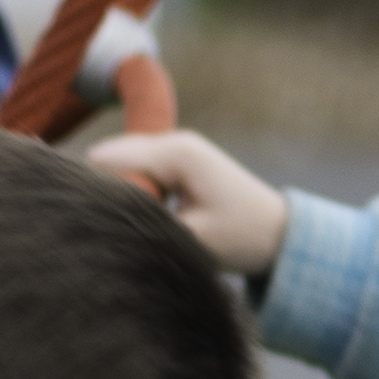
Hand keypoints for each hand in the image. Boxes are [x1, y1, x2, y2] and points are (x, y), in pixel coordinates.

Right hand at [92, 129, 294, 283]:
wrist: (282, 235)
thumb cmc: (242, 238)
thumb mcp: (190, 238)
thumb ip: (143, 224)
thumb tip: (99, 219)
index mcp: (176, 153)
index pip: (105, 160)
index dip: (95, 190)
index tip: (104, 222)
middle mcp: (172, 141)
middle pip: (107, 156)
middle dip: (105, 189)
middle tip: (117, 223)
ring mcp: (175, 147)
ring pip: (118, 162)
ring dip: (119, 189)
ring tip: (133, 219)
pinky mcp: (176, 159)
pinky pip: (135, 167)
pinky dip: (131, 188)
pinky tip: (145, 210)